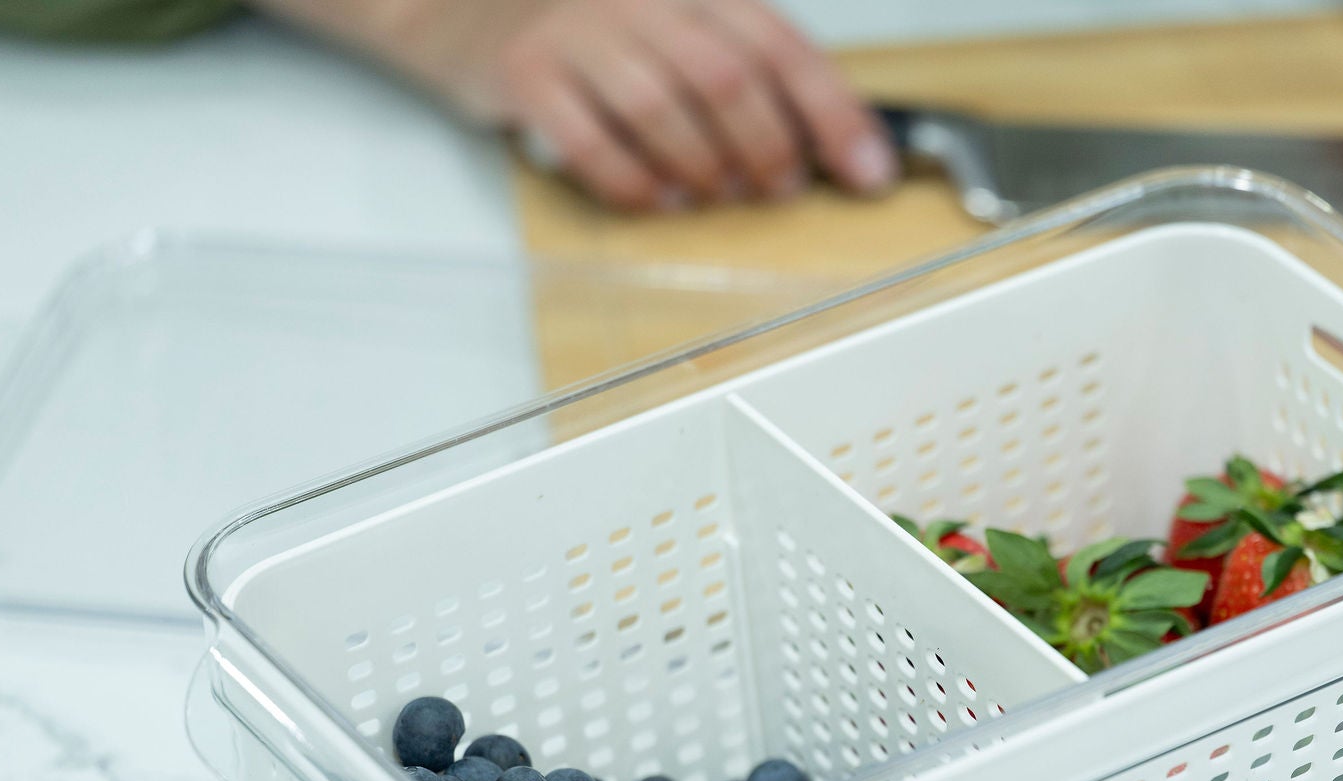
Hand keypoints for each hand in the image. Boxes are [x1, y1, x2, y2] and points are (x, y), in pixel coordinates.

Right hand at [497, 0, 897, 211]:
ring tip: (715, 195)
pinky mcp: (526, 71)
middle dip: (766, 147)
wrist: (473, 9)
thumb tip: (830, 146)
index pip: (783, 44)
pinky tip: (656, 199)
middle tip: (779, 188)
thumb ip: (749, 68)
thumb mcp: (682, 25)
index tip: (869, 173)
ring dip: (703, 167)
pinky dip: (632, 182)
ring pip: (659, 107)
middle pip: (725, 76)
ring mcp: (577, 28)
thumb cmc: (600, 31)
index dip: (834, 115)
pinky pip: (588, 140)